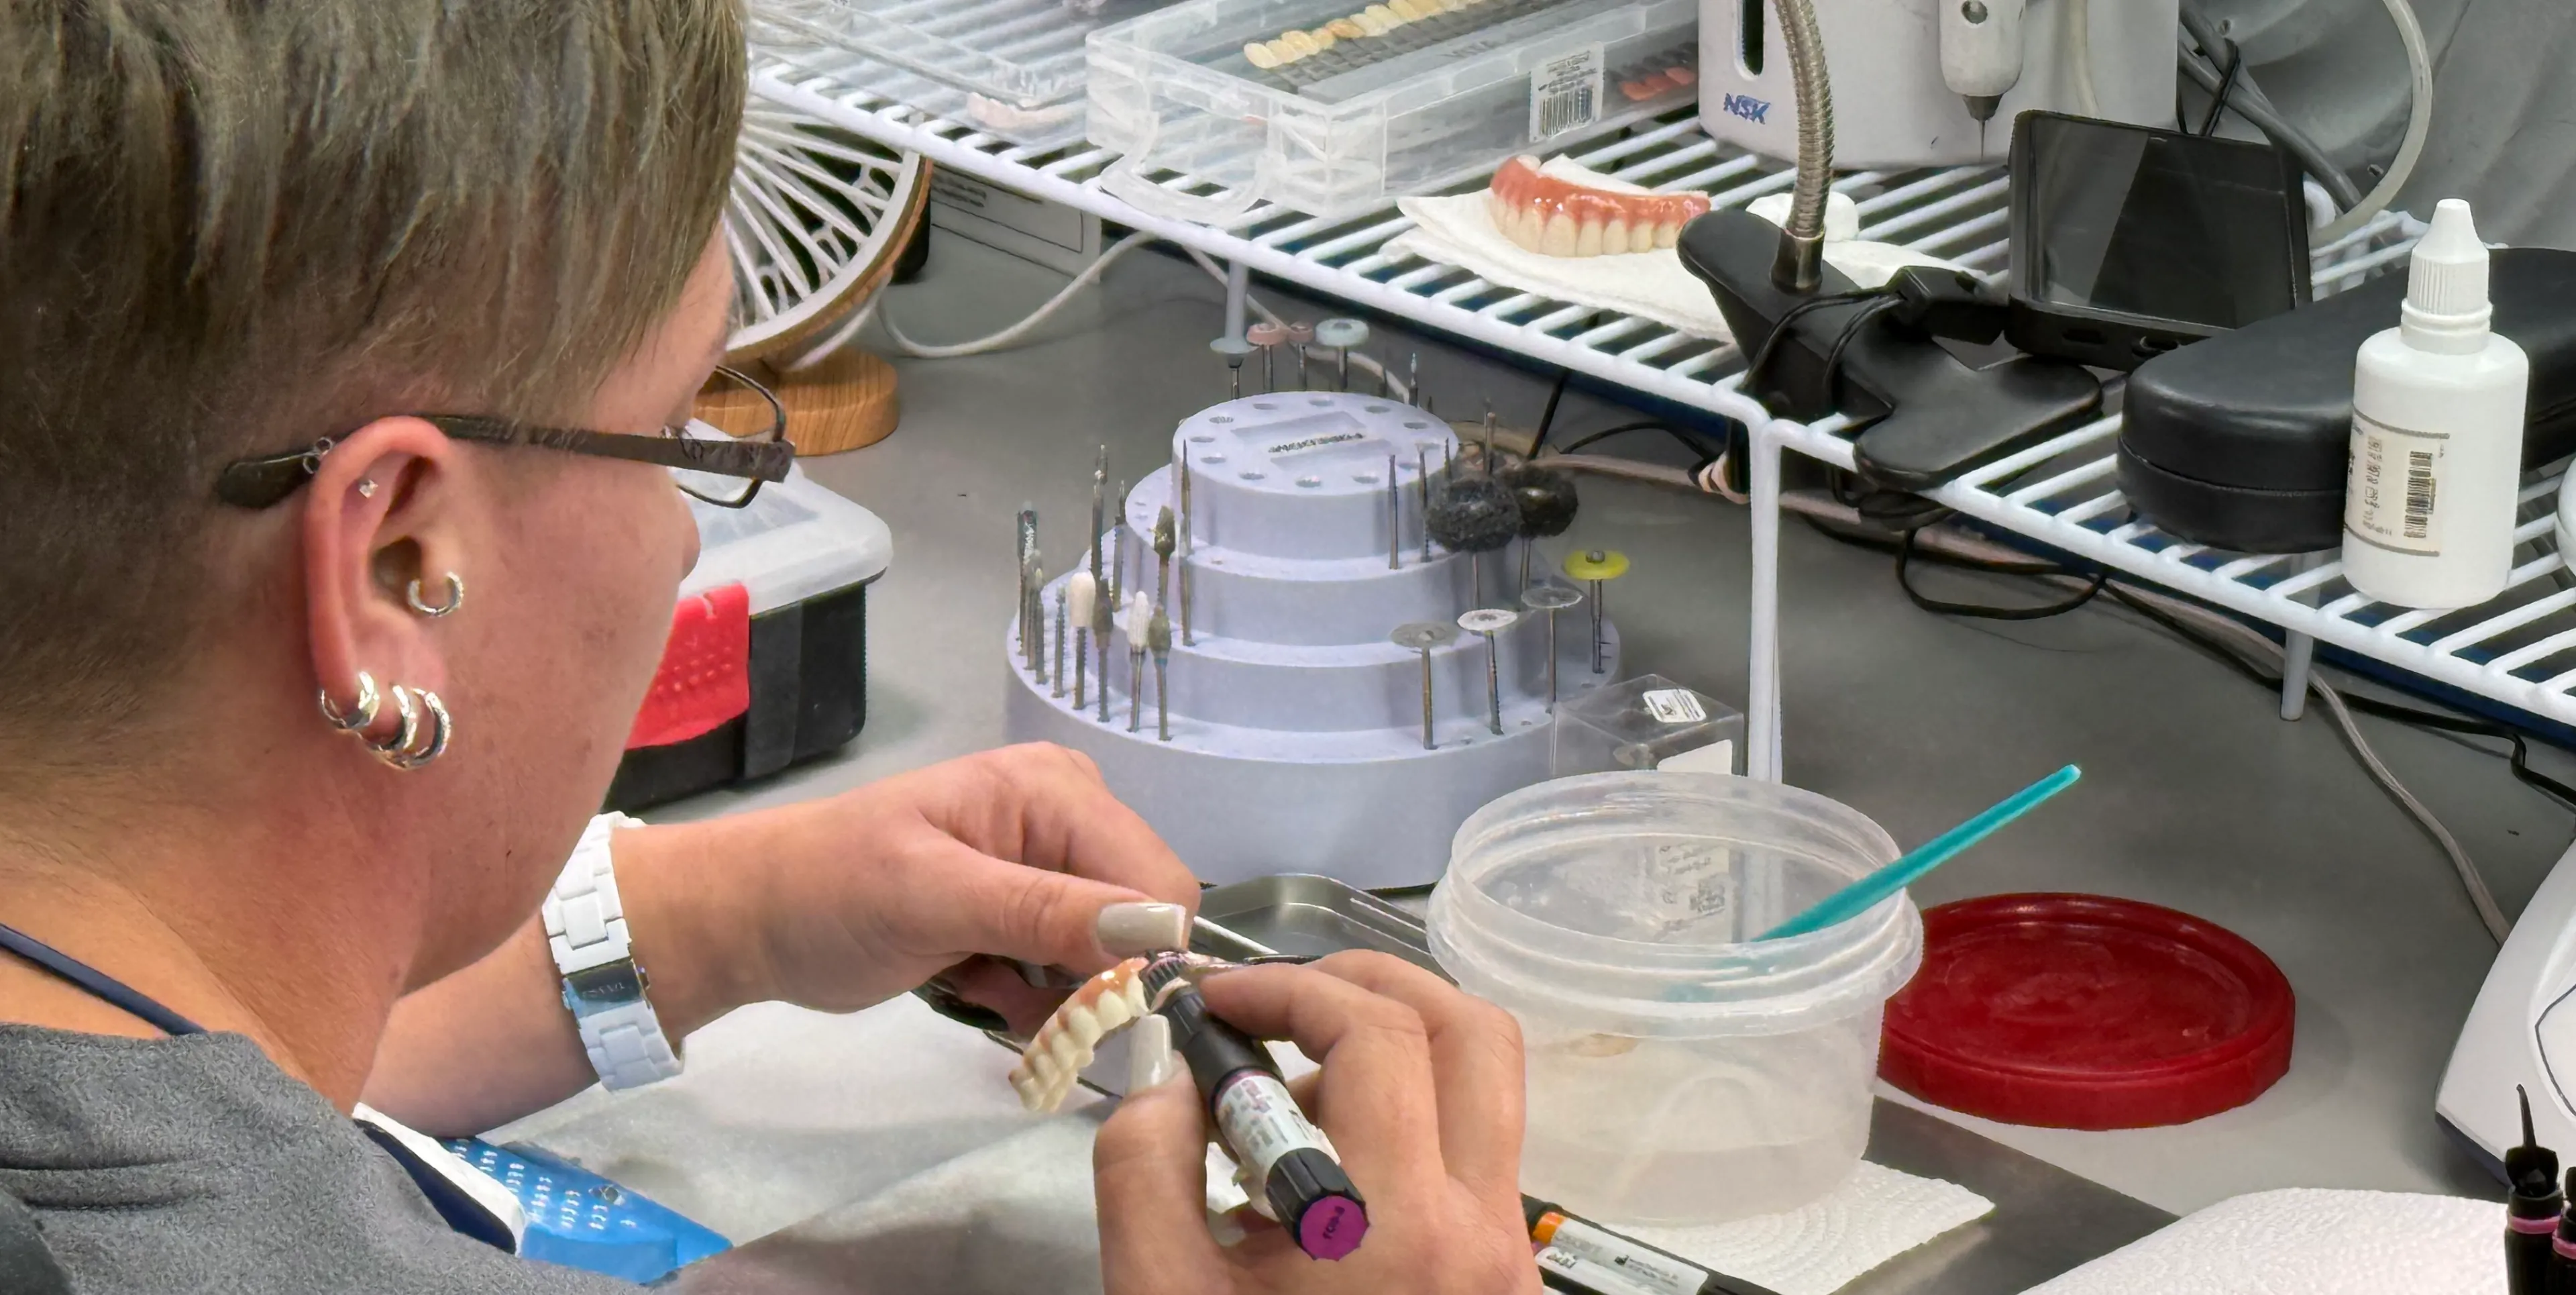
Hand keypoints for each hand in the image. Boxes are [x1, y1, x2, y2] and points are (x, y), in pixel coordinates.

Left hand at [658, 743, 1198, 1032]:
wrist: (754, 917)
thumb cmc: (829, 891)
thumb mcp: (932, 898)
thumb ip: (1044, 910)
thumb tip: (1152, 928)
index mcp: (1056, 789)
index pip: (1157, 881)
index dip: (1145, 955)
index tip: (1095, 1013)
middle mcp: (1068, 817)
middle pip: (1141, 921)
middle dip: (1095, 979)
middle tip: (1018, 1003)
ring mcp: (1049, 865)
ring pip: (1111, 955)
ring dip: (1060, 995)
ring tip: (985, 988)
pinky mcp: (1028, 910)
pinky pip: (1073, 970)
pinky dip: (1036, 997)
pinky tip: (980, 987)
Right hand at [1093, 952, 1540, 1294]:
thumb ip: (1146, 1163)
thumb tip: (1179, 1073)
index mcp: (1399, 1227)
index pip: (1374, 1035)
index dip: (1287, 989)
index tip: (1213, 1001)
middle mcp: (1484, 1229)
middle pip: (1468, 1031)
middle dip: (1361, 987)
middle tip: (1273, 1002)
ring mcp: (1510, 1256)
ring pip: (1487, 1088)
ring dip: (1394, 1048)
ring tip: (1291, 1092)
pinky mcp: (1508, 1280)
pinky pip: (1476, 1155)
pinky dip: (1408, 1119)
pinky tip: (1323, 1172)